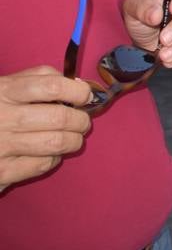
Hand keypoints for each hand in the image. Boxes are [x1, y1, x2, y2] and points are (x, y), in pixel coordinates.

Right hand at [0, 67, 92, 188]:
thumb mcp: (4, 85)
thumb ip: (39, 77)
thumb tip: (77, 85)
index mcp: (3, 91)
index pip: (51, 86)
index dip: (77, 91)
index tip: (86, 96)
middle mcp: (2, 118)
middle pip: (59, 117)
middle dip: (81, 120)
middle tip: (83, 122)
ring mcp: (1, 146)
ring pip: (56, 142)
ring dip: (74, 140)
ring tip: (73, 138)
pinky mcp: (1, 172)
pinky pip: (42, 164)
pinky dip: (54, 158)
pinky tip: (50, 153)